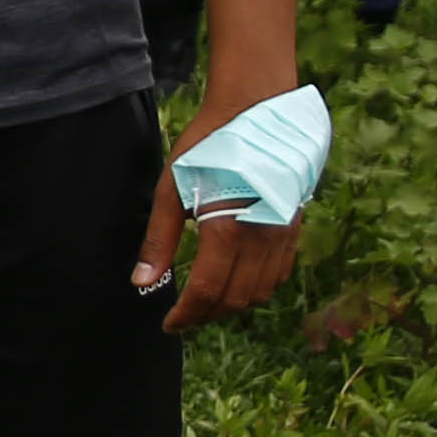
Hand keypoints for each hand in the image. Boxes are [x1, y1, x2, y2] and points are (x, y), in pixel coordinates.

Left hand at [134, 91, 303, 334]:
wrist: (258, 112)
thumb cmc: (209, 146)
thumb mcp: (173, 189)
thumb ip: (159, 241)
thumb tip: (142, 283)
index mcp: (226, 229)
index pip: (206, 291)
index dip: (186, 315)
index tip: (169, 325)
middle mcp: (260, 238)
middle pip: (235, 299)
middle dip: (206, 315)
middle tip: (183, 316)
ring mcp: (282, 234)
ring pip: (261, 292)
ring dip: (232, 305)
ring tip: (206, 303)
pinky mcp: (294, 227)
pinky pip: (279, 274)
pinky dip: (258, 289)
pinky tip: (237, 284)